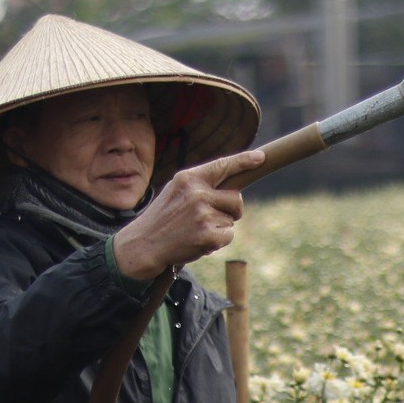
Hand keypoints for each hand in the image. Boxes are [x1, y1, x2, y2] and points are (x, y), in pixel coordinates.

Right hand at [112, 149, 265, 280]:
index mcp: (188, 178)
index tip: (260, 158)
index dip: (244, 161)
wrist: (143, 244)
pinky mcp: (208, 236)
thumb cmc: (163, 217)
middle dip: (231, 209)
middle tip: (210, 217)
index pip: (222, 166)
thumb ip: (200, 185)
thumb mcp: (176, 191)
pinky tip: (198, 240)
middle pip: (236, 198)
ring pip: (231, 220)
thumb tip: (234, 184)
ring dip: (219, 227)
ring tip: (195, 230)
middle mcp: (197, 194)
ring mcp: (203, 215)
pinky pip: (228, 235)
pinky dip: (218, 241)